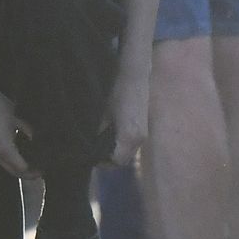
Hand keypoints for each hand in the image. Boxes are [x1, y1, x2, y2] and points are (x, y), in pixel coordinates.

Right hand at [0, 63, 29, 176]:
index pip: (21, 168)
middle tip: (40, 169)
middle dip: (27, 173)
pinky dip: (11, 159)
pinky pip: (1, 158)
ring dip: (19, 167)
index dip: (34, 171)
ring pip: (6, 165)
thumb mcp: (15, 116)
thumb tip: (38, 139)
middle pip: (14, 171)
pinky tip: (19, 151)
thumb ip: (27, 129)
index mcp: (4, 147)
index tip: (44, 168)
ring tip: (33, 161)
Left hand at [105, 51, 153, 170]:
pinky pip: (133, 145)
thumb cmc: (117, 93)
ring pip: (129, 153)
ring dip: (117, 152)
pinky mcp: (145, 129)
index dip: (104, 162)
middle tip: (96, 152)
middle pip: (124, 160)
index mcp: (129, 137)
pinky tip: (113, 136)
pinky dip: (123, 145)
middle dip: (109, 159)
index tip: (93, 157)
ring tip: (103, 144)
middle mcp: (139, 140)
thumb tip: (94, 145)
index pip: (117, 160)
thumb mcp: (105, 114)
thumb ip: (100, 133)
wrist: (136, 76)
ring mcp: (144, 135)